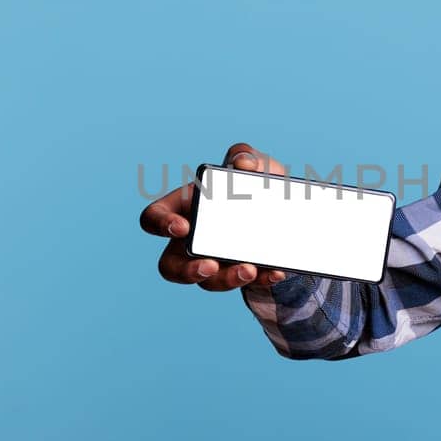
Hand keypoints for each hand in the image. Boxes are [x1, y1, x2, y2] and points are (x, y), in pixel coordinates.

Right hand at [140, 142, 293, 291]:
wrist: (286, 208)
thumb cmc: (255, 182)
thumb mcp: (254, 164)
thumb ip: (246, 155)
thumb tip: (244, 164)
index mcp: (184, 208)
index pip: (153, 218)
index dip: (161, 225)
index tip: (183, 227)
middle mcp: (191, 240)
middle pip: (171, 267)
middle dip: (188, 271)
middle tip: (209, 265)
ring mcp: (215, 261)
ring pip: (208, 282)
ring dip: (226, 279)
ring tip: (249, 269)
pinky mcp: (241, 273)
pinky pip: (246, 285)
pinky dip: (261, 279)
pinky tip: (275, 271)